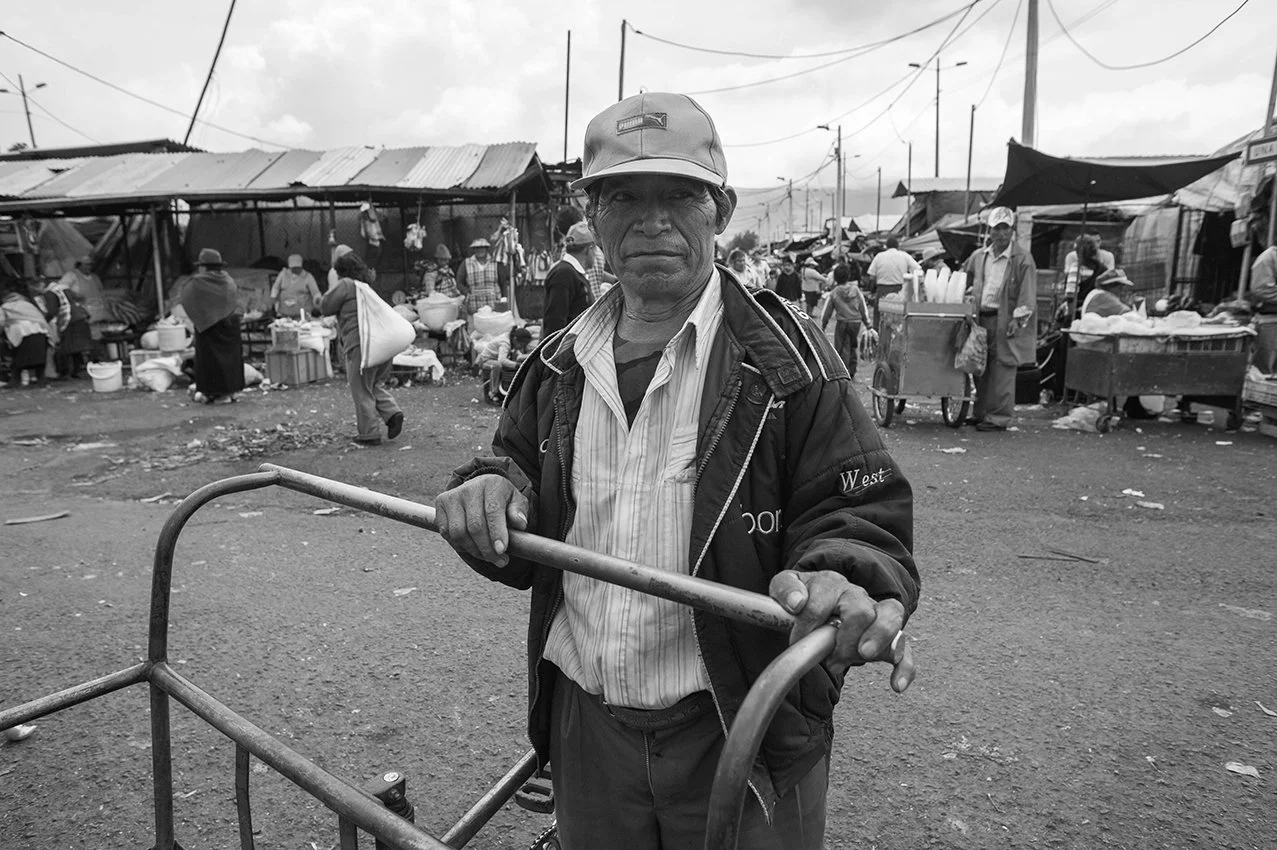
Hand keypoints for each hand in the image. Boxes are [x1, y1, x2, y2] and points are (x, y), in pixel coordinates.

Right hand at [434, 474, 528, 566]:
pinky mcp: (440, 504)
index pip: (492, 511)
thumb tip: (520, 523)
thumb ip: (519, 511)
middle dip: (487, 549)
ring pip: (459, 532)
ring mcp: (452, 496)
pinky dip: (461, 546)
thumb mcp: (516, 501)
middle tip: (499, 560)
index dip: (497, 533)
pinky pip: (447, 533)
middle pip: (475, 526)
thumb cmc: (501, 498)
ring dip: (474, 551)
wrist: (481, 488)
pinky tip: (474, 549)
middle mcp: (469, 488)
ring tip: (488, 557)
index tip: (502, 550)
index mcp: (491, 484)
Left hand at [770, 570, 914, 692]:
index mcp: (831, 584)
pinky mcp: (887, 638)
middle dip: (845, 638)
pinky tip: (897, 685)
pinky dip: (905, 667)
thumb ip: (786, 589)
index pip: (823, 600)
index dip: (808, 623)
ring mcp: (875, 615)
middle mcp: (856, 596)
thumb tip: (797, 602)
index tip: (797, 640)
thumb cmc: (803, 596)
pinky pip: (904, 650)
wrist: (821, 599)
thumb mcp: (786, 586)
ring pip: (891, 616)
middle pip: (861, 610)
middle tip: (830, 658)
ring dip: (879, 637)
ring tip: (864, 655)